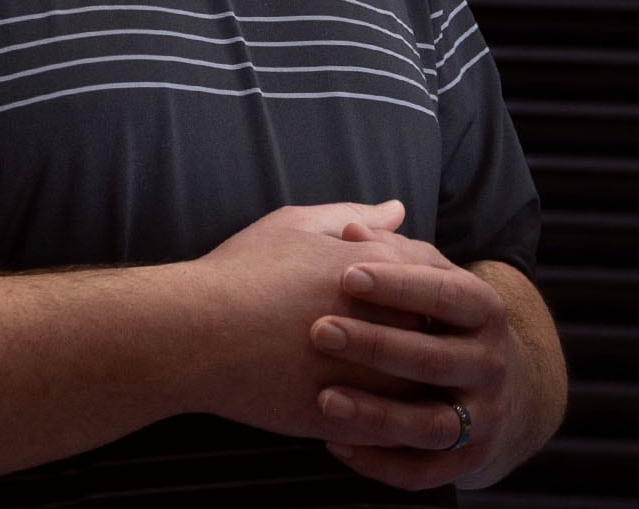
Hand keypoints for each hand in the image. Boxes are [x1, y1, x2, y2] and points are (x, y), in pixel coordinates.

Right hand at [177, 200, 449, 438]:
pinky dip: (387, 419)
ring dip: (411, 380)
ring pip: (425, 387)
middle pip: (439, 333)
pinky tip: (361, 407)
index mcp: (384, 274)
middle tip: (388, 333)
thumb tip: (397, 210)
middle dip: (422, 333)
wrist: (199, 332)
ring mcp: (381, 379)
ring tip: (377, 374)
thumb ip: (352, 216)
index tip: (393, 292)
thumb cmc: (241, 272)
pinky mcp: (360, 421)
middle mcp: (394, 326)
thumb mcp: (293, 226)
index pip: (437, 278)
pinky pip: (396, 429)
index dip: (420, 285)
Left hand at [309, 250, 531, 490]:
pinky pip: (425, 471)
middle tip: (319, 331)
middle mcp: (491, 365)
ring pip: (432, 424)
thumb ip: (389, 249)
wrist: (492, 380)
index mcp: (483, 309)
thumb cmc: (436, 312)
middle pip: (435, 359)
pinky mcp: (467, 461)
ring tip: (324, 399)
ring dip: (377, 414)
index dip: (399, 284)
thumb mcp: (423, 273)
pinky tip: (334, 443)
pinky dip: (381, 463)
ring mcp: (483, 417)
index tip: (346, 274)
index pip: (447, 292)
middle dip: (376, 346)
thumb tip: (353, 229)